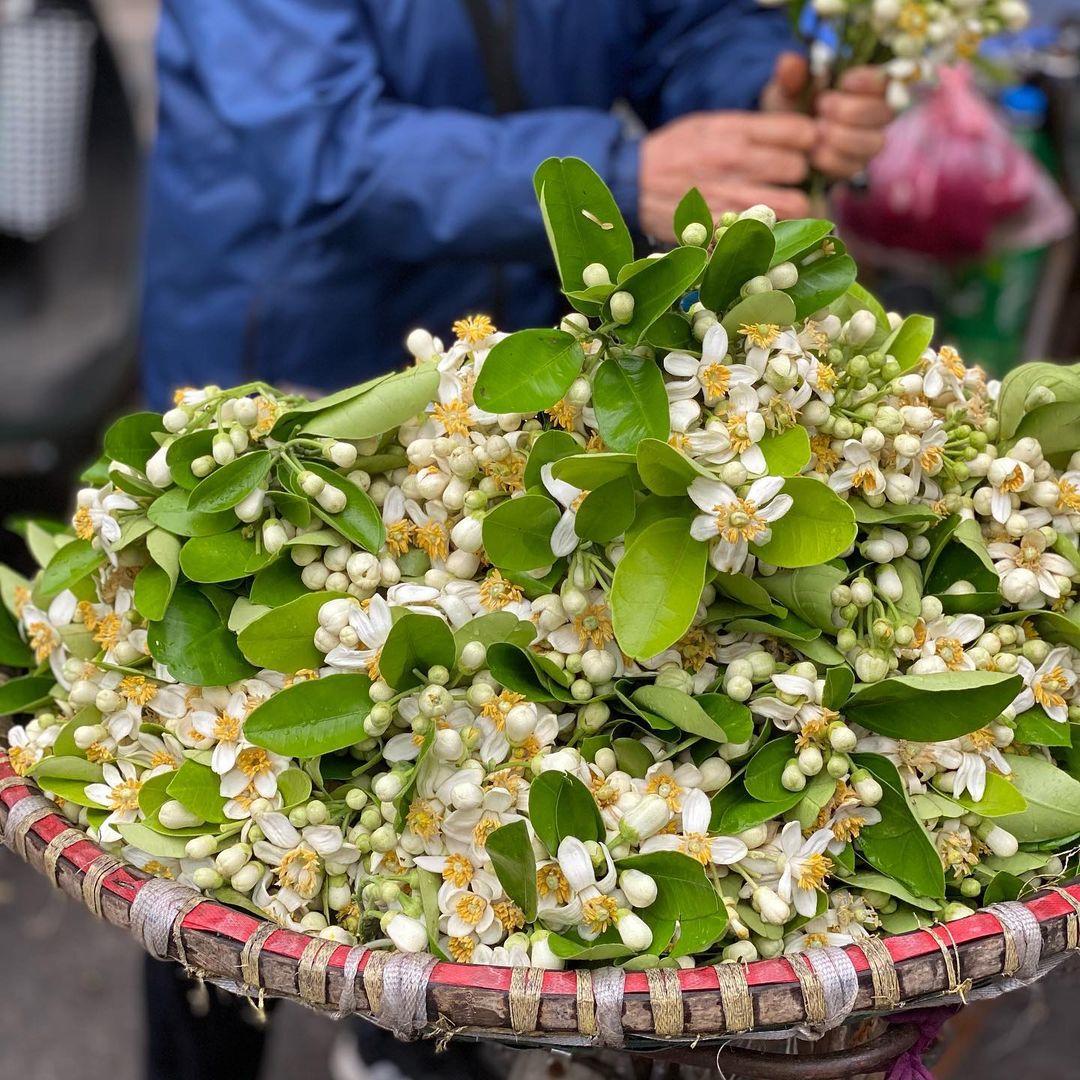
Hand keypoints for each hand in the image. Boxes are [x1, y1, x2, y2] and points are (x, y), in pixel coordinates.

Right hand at [639, 111, 816, 239]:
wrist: (633, 182)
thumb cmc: (673, 151)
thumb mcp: (708, 123)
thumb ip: (749, 127)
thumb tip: (792, 132)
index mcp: (737, 131)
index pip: (801, 131)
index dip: (807, 140)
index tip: (801, 147)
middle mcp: (738, 161)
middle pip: (799, 167)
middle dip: (797, 173)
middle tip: (787, 179)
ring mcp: (732, 196)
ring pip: (793, 203)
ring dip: (791, 204)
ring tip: (781, 203)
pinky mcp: (723, 226)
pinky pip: (767, 230)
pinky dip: (771, 229)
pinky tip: (762, 224)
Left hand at [763, 52, 892, 179]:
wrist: (781, 137)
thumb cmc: (793, 103)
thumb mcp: (788, 85)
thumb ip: (791, 75)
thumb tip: (789, 62)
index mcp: (869, 86)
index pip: (888, 80)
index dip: (871, 81)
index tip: (845, 81)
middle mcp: (875, 114)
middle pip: (885, 113)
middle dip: (853, 110)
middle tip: (823, 106)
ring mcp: (867, 143)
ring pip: (873, 143)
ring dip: (843, 137)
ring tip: (817, 130)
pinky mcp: (853, 167)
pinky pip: (854, 167)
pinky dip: (833, 160)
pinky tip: (813, 153)